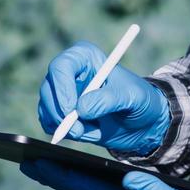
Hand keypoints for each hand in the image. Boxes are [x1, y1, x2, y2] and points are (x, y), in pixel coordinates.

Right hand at [36, 41, 169, 156]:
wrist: (143, 122)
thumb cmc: (140, 101)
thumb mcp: (131, 97)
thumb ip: (107, 100)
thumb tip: (81, 109)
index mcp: (85, 57)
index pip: (61, 66)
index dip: (62, 89)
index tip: (72, 110)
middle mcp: (69, 72)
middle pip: (48, 89)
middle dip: (61, 114)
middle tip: (79, 131)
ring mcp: (62, 92)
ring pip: (47, 108)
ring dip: (66, 126)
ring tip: (94, 130)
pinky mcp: (60, 111)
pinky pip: (49, 123)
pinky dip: (65, 133)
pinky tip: (87, 132)